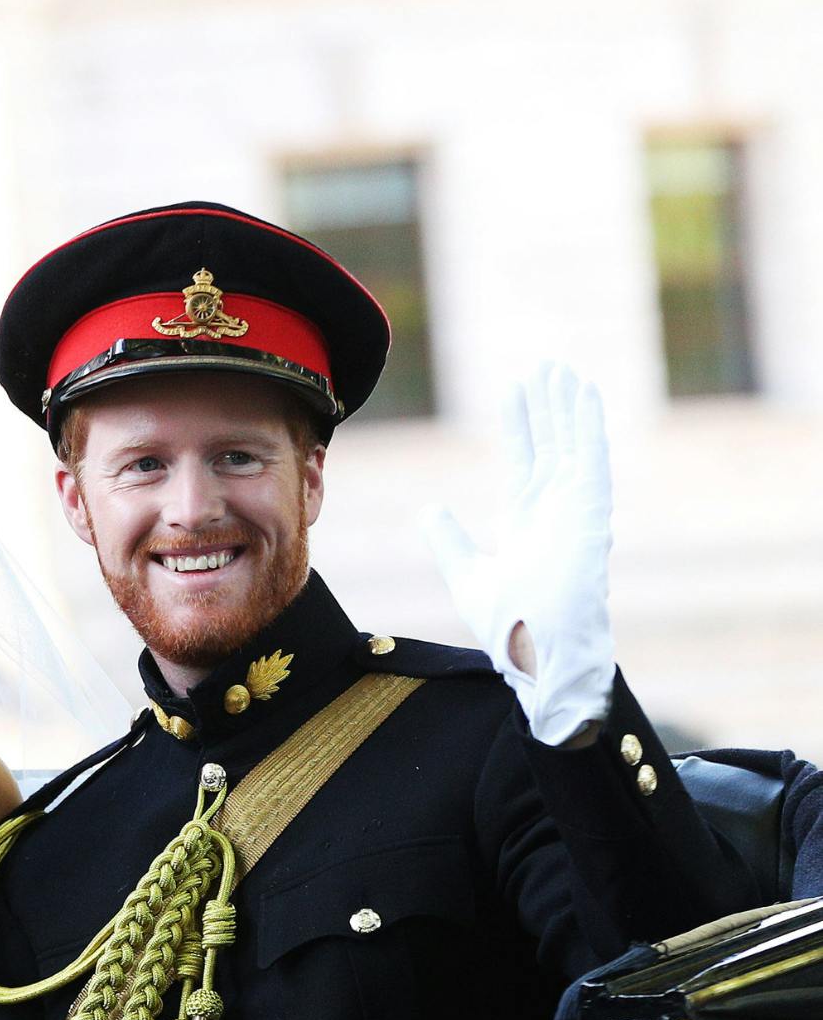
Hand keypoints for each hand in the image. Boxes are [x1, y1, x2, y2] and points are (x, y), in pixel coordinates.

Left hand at [421, 362, 614, 745]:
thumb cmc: (508, 627)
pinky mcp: (588, 514)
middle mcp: (555, 511)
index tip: (515, 390)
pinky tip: (584, 394)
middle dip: (546, 406)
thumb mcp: (466, 573)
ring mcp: (574, 511)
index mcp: (528, 523)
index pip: (525, 460)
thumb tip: (429, 511)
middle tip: (542, 366)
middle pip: (551, 445)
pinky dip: (588, 426)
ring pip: (573, 445)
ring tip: (562, 368)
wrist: (534, 653)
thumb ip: (449, 539)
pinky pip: (591, 460)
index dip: (521, 424)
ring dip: (568, 407)